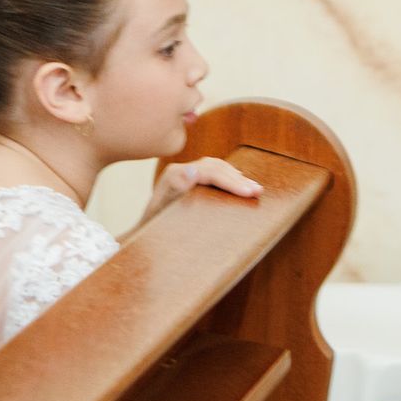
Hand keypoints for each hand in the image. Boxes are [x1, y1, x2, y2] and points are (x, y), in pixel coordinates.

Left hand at [141, 156, 261, 222]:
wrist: (142, 233)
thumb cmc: (151, 228)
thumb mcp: (159, 214)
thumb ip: (174, 191)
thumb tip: (193, 170)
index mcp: (174, 175)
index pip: (210, 172)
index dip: (232, 181)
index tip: (249, 193)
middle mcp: (179, 171)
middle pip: (215, 167)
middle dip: (238, 179)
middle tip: (258, 191)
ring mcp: (184, 174)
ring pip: (216, 167)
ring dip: (236, 176)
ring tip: (254, 188)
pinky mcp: (189, 180)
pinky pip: (213, 172)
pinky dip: (229, 176)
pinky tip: (240, 183)